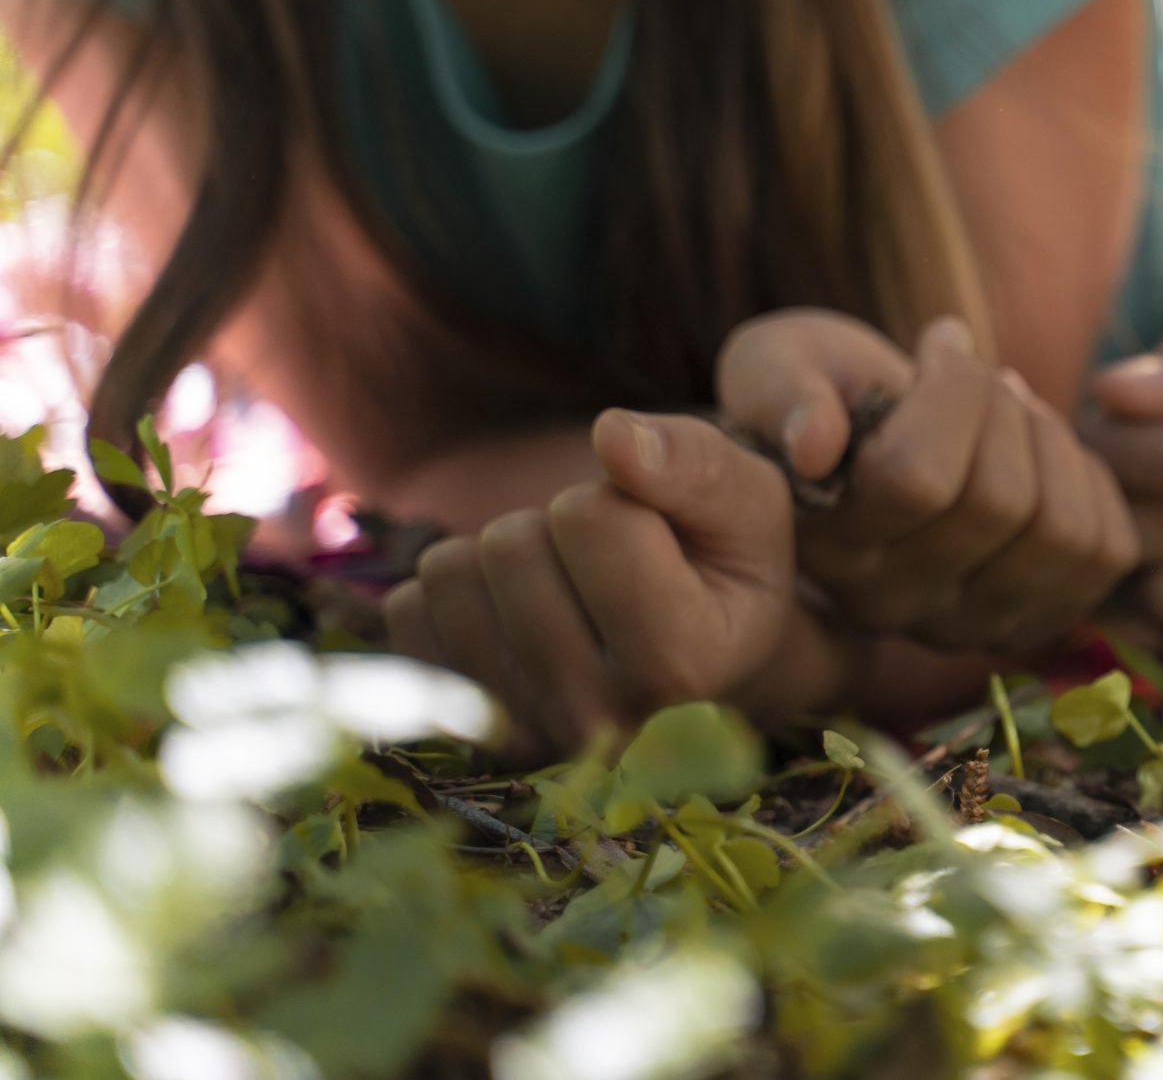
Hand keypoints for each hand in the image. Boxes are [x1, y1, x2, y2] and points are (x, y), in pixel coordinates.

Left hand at [385, 410, 797, 760]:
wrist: (703, 657)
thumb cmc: (728, 564)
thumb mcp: (750, 501)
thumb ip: (695, 462)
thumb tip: (611, 433)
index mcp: (684, 666)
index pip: (590, 518)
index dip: (619, 495)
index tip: (657, 535)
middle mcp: (598, 721)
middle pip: (512, 546)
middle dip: (556, 524)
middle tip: (606, 564)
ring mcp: (521, 734)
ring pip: (452, 572)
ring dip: (505, 555)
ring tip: (566, 587)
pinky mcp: (462, 730)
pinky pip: (408, 611)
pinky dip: (460, 593)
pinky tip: (518, 617)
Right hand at [717, 309, 1137, 658]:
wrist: (876, 434)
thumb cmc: (827, 387)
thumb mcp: (777, 365)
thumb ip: (780, 393)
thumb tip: (816, 444)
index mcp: (826, 547)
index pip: (916, 477)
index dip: (952, 389)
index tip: (940, 341)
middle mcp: (892, 607)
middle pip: (1000, 503)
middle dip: (1005, 408)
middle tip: (984, 376)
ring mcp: (970, 625)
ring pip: (1061, 531)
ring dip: (1052, 442)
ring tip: (1015, 411)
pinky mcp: (1038, 620)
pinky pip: (1107, 549)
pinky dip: (1091, 481)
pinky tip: (1046, 457)